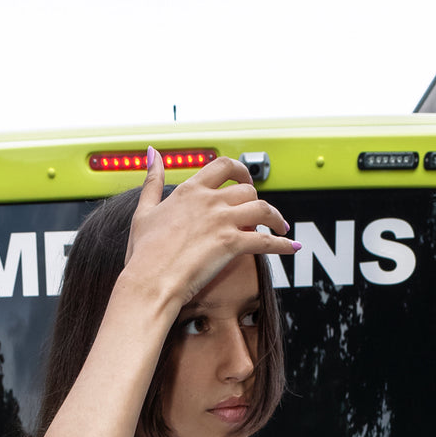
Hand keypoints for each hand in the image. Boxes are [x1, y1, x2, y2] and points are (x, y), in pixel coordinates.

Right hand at [122, 149, 296, 309]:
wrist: (149, 282)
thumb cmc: (144, 254)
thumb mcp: (144, 211)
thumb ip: (152, 181)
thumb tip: (154, 154)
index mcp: (190, 190)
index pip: (223, 166)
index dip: (240, 172)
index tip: (245, 180)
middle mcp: (209, 201)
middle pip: (246, 190)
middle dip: (257, 201)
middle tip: (262, 213)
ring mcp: (221, 221)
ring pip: (262, 209)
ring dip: (276, 218)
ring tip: (280, 229)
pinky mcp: (231, 244)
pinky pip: (266, 240)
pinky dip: (282, 244)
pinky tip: (291, 248)